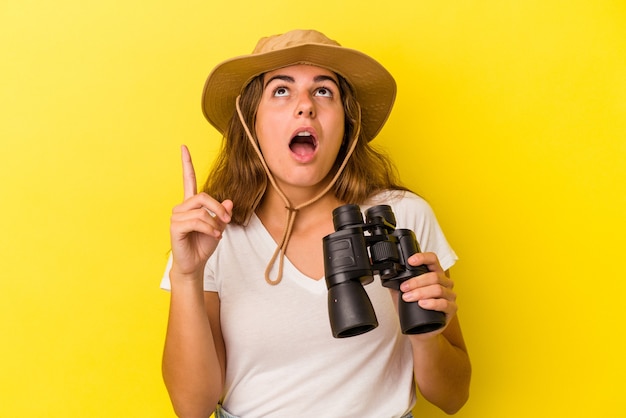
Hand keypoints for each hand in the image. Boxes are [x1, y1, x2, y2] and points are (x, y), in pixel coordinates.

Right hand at [169, 145, 232, 280]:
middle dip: (219, 208)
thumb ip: (222, 213)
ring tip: (218, 233)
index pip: (188, 179)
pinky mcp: (175, 227)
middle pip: (203, 196)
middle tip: (227, 220)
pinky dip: (210, 228)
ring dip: (215, 222)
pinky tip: (214, 236)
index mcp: (191, 204)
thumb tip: (228, 201)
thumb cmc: (204, 244)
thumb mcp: (219, 226)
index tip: (183, 147)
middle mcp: (182, 207)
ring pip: (202, 211)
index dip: (186, 163)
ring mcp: (176, 216)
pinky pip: (197, 221)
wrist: (195, 264)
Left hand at [397, 252, 457, 328]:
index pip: (433, 260)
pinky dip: (432, 303)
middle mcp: (445, 283)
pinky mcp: (452, 309)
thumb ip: (397, 282)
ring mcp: (450, 296)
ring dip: (421, 292)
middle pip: (434, 276)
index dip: (423, 258)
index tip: (410, 261)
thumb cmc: (413, 310)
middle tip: (404, 288)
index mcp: (434, 274)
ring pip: (438, 289)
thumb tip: (386, 274)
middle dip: (416, 282)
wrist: (419, 330)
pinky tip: (422, 304)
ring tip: (409, 298)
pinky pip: (444, 303)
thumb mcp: (402, 293)